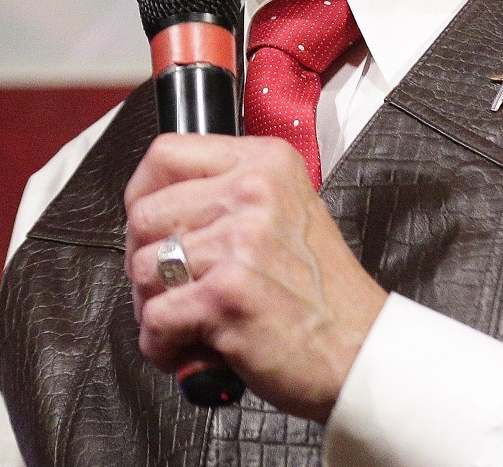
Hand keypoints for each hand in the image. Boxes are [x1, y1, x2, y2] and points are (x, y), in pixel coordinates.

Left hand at [123, 133, 387, 421]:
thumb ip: (230, 196)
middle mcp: (253, 192)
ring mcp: (240, 242)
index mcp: (266, 162)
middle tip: (173, 291)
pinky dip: (162, 345)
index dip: (142, 194)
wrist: (361, 349)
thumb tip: (155, 209)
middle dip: (145, 262)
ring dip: (154, 308)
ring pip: (141, 269)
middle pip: (143, 215)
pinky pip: (154, 319)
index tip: (151, 226)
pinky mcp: (226, 295)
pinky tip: (192, 349)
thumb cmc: (322, 293)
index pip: (166, 153)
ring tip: (189, 324)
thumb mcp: (288, 211)